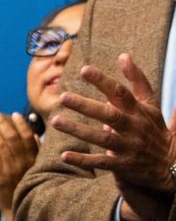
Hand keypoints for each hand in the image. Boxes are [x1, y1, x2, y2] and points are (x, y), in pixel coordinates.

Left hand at [0, 111, 39, 217]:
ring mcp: (13, 170)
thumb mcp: (35, 169)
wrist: (19, 209)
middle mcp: (26, 163)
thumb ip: (35, 153)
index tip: (13, 114)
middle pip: (14, 138)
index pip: (28, 138)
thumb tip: (34, 136)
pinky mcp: (1, 178)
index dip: (21, 125)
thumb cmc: (26, 187)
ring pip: (3, 146)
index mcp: (35, 159)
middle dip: (3, 124)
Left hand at [53, 56, 175, 209]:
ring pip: (102, 137)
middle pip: (109, 114)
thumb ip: (137, 80)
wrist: (170, 163)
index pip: (120, 92)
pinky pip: (100, 162)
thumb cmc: (153, 128)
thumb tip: (123, 55)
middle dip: (85, 106)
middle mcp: (133, 127)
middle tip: (63, 97)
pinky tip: (64, 155)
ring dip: (78, 130)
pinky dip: (82, 160)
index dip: (103, 81)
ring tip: (56, 121)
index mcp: (138, 110)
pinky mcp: (122, 165)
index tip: (84, 70)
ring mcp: (128, 146)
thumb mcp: (150, 104)